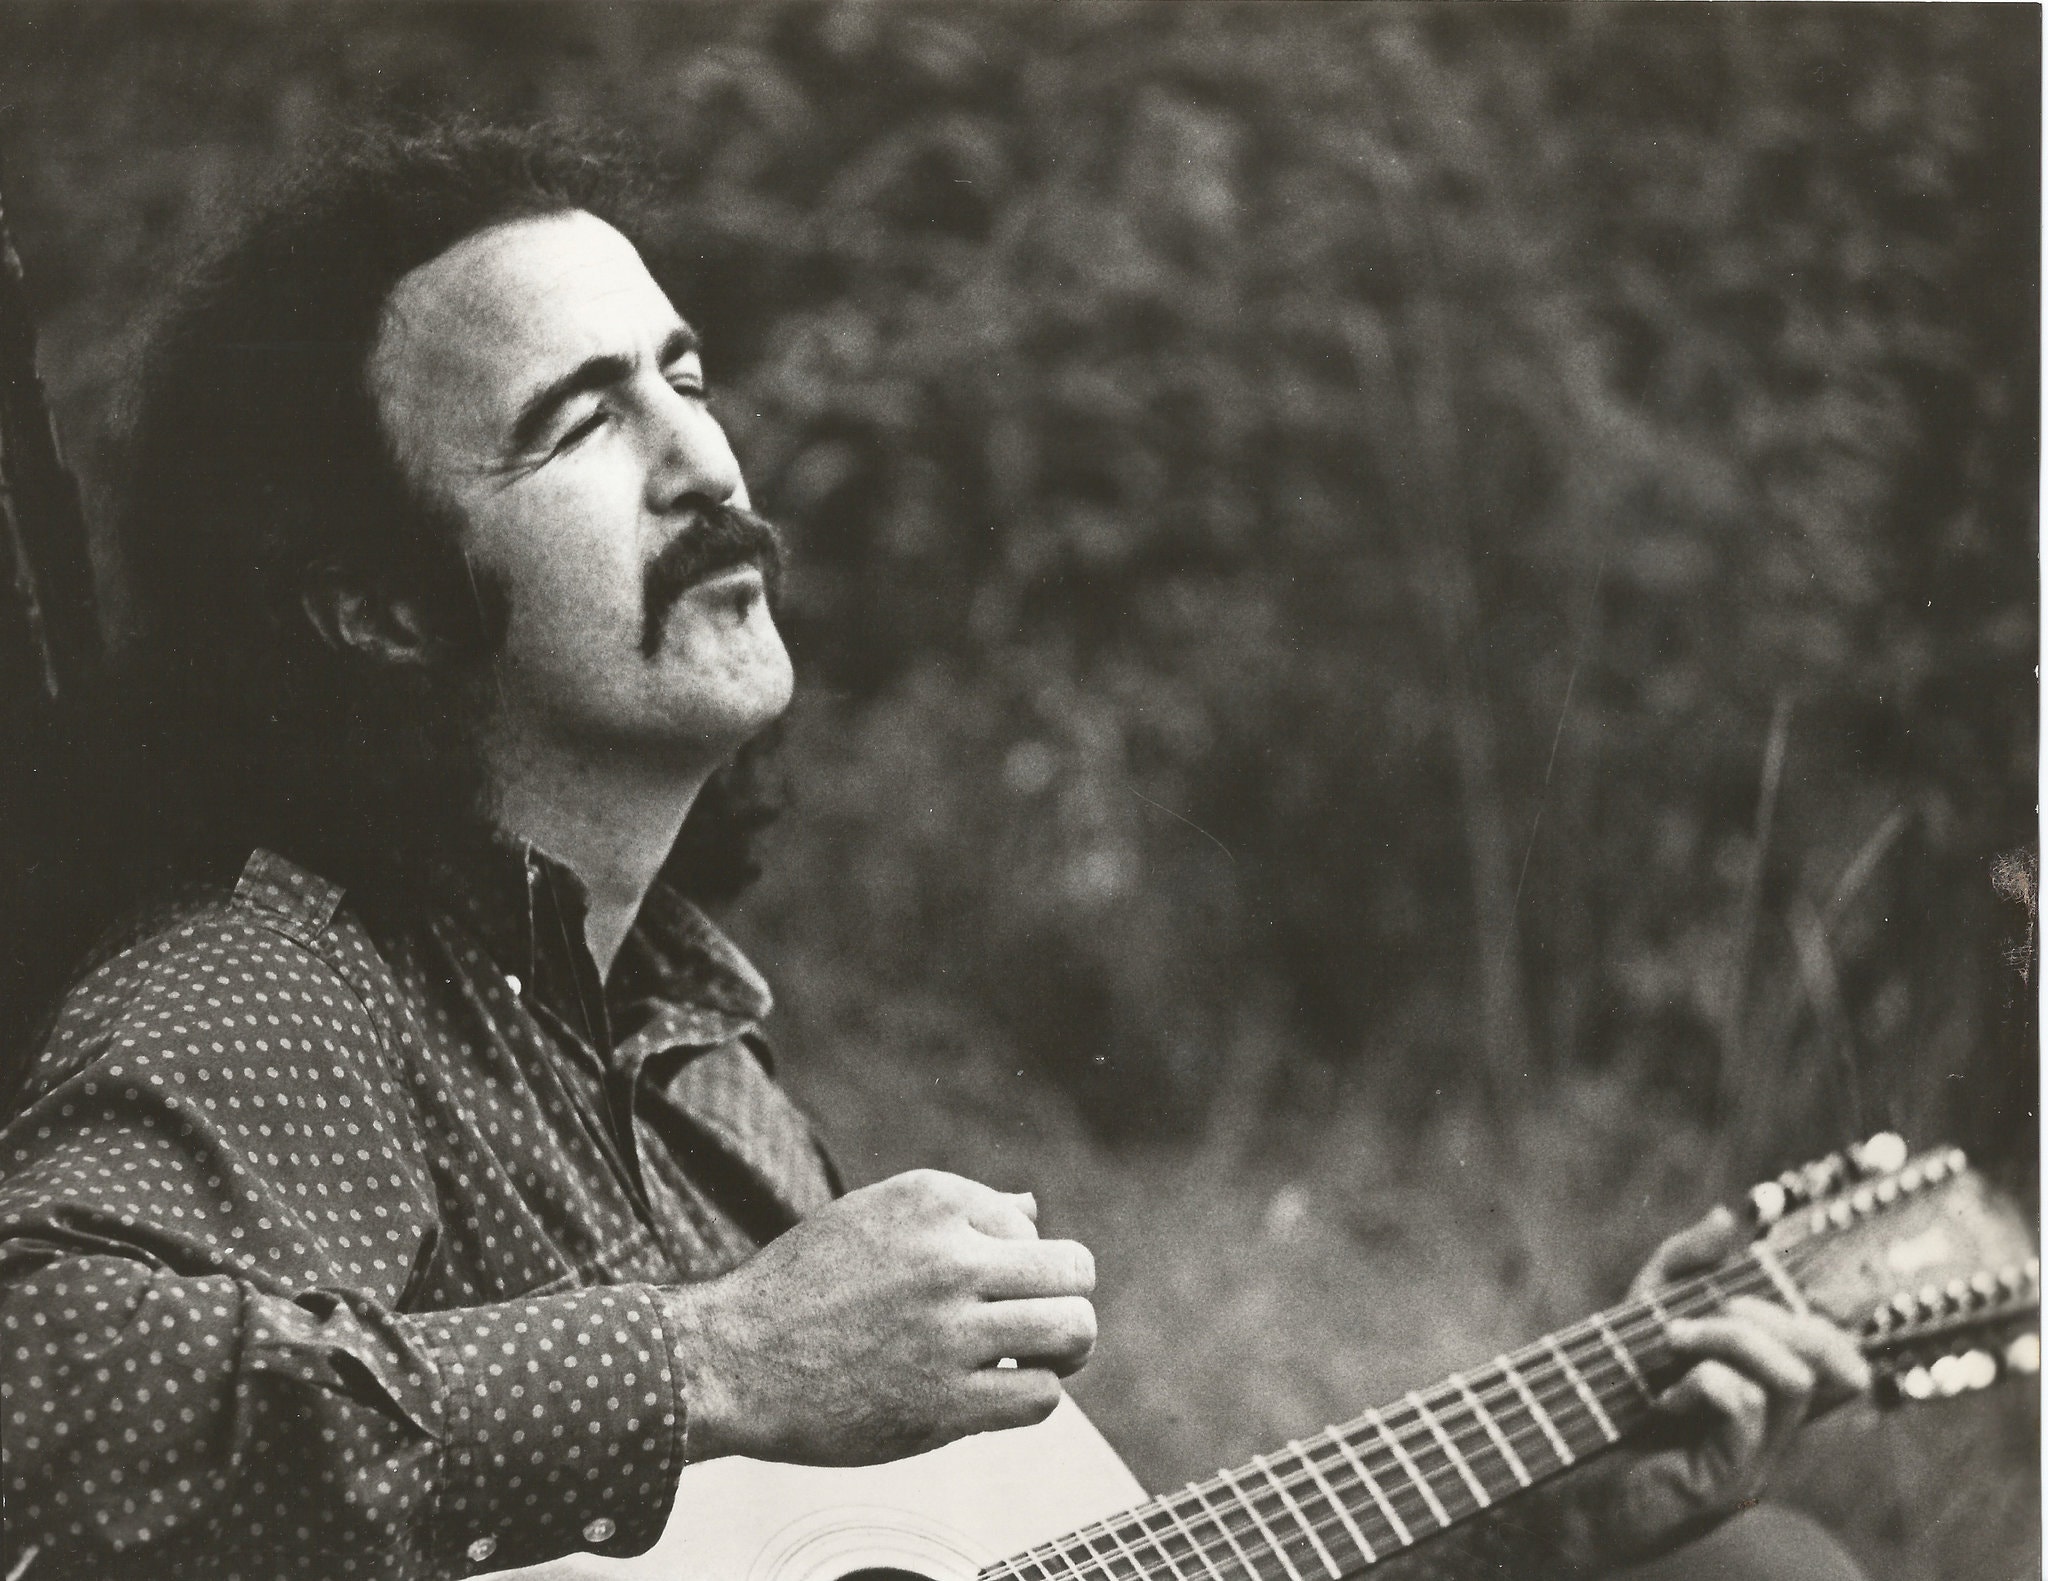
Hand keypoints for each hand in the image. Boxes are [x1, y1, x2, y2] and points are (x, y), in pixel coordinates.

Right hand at [662, 1169, 1096, 1465]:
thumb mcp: (875, 1217)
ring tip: (1033, 1357)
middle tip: (1037, 1323)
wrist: (731, 1359)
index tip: (980, 1287)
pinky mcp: (944, 1403)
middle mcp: (947, 1258)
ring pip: (1073, 1330)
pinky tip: (993, 1392)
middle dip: (1066, 1297)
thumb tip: (1033, 1206)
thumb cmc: (804, 1287)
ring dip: (1064, 1349)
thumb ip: (959, 1211)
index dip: (1016, 1262)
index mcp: (931, 1200)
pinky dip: (1031, 1395)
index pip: (1030, 1225)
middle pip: (1075, 1271)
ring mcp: (948, 1332)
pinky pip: (1040, 1396)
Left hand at [1539, 1206, 1869, 1569]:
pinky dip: (1703, 1380)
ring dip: (1729, 1340)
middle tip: (1710, 1311)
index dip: (1823, 1305)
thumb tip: (1731, 1213)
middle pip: (1836, 1361)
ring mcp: (1755, 1462)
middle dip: (1773, 1314)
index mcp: (1765, 1395)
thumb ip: (1684, 1267)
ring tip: (1671, 1341)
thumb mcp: (1640, 1317)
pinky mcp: (1723, 1485)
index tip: (1775, 1267)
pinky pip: (1745, 1410)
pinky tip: (1661, 1394)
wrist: (1552, 1484)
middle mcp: (1774, 1432)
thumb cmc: (1601, 1403)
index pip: (1839, 1350)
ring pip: (1791, 1380)